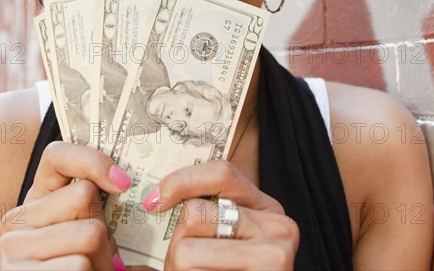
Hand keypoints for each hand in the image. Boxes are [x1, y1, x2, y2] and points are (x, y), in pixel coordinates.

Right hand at [0, 142, 129, 269]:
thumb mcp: (85, 234)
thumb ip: (90, 204)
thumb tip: (121, 177)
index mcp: (32, 203)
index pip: (57, 155)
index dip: (93, 160)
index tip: (122, 182)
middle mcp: (13, 224)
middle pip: (85, 196)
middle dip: (105, 230)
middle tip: (99, 256)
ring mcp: (12, 254)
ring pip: (90, 232)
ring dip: (104, 260)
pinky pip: (79, 265)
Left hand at [142, 160, 298, 269]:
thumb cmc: (228, 269)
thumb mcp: (226, 238)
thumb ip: (208, 214)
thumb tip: (155, 198)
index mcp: (266, 207)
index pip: (221, 172)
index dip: (181, 180)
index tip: (154, 201)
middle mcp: (279, 227)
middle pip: (195, 213)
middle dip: (176, 242)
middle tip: (184, 263)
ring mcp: (275, 257)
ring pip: (185, 250)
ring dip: (177, 268)